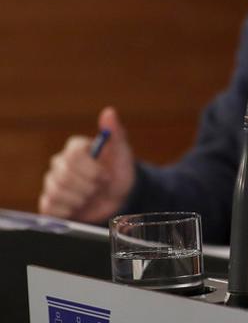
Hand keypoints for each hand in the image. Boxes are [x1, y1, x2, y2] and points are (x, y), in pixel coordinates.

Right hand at [39, 107, 134, 222]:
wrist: (119, 197)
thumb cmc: (119, 172)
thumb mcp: (122, 152)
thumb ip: (115, 132)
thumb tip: (109, 111)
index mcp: (74, 148)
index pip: (73, 156)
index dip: (92, 170)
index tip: (106, 176)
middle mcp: (59, 164)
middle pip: (63, 177)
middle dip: (88, 186)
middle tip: (100, 188)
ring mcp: (52, 183)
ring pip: (57, 192)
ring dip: (81, 199)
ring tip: (92, 197)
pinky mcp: (49, 202)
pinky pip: (51, 208)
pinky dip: (69, 210)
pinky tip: (80, 206)